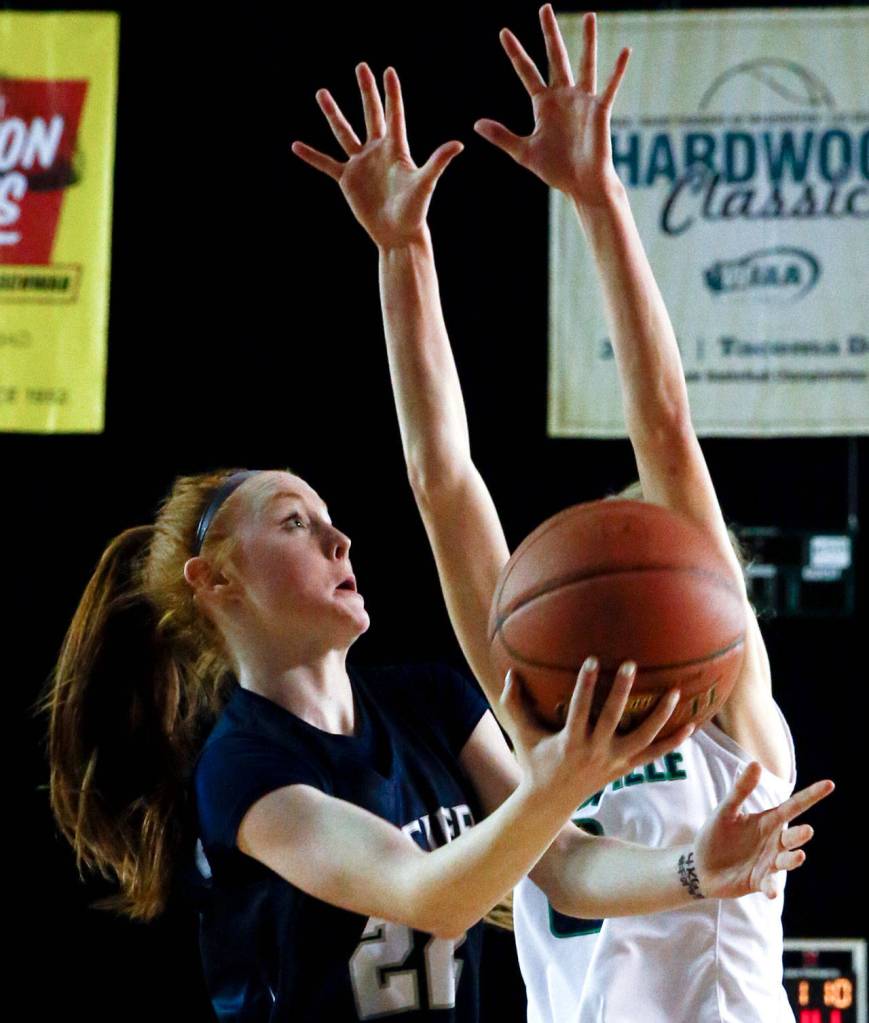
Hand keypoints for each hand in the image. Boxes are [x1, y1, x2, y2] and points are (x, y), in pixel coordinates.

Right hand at [292, 64, 462, 249]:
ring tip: (321, 93)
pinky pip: (326, 164)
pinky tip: (296, 146)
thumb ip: (438, 161)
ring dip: (333, 113)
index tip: (388, 70)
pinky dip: (311, 156)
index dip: (392, 93)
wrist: (398, 233)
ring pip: (344, 133)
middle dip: (366, 90)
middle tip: (361, 66)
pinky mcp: (348, 180)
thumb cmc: (415, 210)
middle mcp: (377, 151)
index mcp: (396, 149)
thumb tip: (458, 144)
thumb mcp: (425, 183)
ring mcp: (361, 164)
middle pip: (370, 114)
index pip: (394, 114)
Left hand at [474, 6, 626, 203]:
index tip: (503, 32)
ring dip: (587, 40)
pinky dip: (617, 70)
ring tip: (588, 15)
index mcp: (544, 104)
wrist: (580, 184)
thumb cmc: (556, 170)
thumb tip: (476, 124)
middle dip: (549, 33)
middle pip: (555, 57)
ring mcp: (583, 101)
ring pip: (584, 63)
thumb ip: (502, 136)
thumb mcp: (523, 151)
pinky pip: (610, 86)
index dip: (515, 53)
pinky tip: (624, 51)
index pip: (526, 72)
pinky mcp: (599, 110)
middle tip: (544, 7)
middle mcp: (563, 96)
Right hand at [499, 658, 693, 813]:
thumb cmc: (534, 763)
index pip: (579, 709)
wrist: (550, 802)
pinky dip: (673, 742)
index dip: (586, 685)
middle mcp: (594, 751)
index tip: (593, 660)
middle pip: (612, 719)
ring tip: (674, 692)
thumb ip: (514, 704)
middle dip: (623, 692)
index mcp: (570, 741)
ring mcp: (613, 761)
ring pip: (642, 738)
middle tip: (632, 664)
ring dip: (660, 716)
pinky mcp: (625, 767)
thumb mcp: (521, 735)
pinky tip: (690, 726)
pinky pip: (654, 755)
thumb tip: (509, 673)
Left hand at [695, 763, 833, 898]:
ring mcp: (769, 863)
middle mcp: (774, 842)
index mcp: (768, 821)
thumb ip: (741, 790)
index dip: (811, 795)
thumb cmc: (716, 835)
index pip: (794, 806)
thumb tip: (756, 763)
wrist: (700, 866)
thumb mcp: (726, 810)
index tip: (829, 784)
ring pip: (786, 861)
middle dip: (800, 835)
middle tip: (807, 830)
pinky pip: (769, 885)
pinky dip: (771, 888)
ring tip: (798, 856)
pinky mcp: (760, 882)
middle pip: (793, 837)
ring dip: (792, 860)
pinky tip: (771, 891)